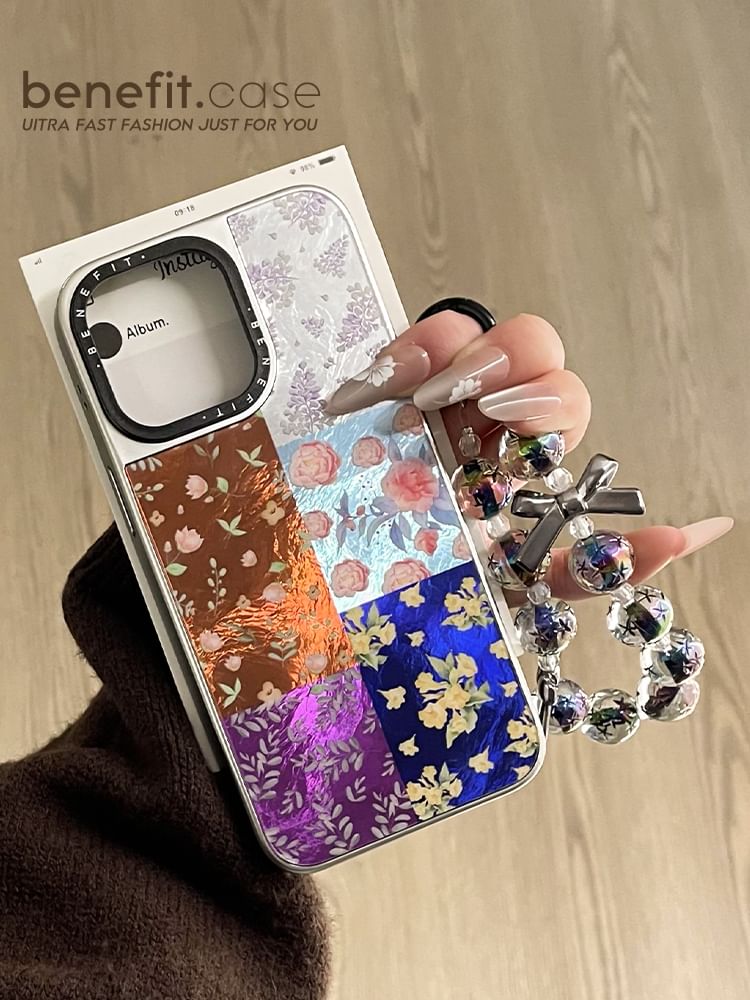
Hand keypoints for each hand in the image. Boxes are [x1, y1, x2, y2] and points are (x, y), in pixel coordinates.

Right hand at [326, 311, 731, 600]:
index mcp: (518, 460)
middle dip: (503, 360)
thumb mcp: (517, 590)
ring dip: (440, 346)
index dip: (546, 403)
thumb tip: (684, 538)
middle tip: (464, 399)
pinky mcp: (368, 397)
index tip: (513, 429)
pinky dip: (385, 359)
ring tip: (405, 388)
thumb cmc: (432, 599)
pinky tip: (358, 394)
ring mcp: (420, 400)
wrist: (346, 612)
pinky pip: (387, 353)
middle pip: (524, 347)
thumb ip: (590, 566)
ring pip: (458, 330)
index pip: (560, 403)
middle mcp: (477, 421)